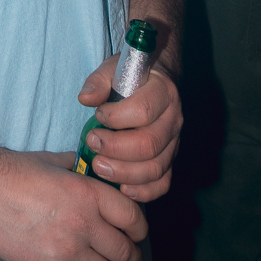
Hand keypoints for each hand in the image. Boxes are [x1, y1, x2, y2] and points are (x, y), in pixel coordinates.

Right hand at [0, 148, 145, 260]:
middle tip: (129, 260)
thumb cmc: (16, 171)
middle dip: (132, 259)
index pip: (133, 219)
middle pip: (126, 253)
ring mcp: (67, 252)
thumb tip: (88, 169)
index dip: (140, 230)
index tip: (137, 235)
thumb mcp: (55, 161)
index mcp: (89, 194)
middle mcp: (84, 224)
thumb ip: (78, 169)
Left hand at [76, 55, 182, 202]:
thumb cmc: (131, 76)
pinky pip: (163, 183)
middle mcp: (174, 119)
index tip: (98, 114)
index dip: (116, 117)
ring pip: (156, 168)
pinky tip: (122, 188)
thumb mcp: (112, 69)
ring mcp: (175, 142)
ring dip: (124, 173)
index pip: (143, 111)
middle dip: (115, 149)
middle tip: (92, 143)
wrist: (156, 80)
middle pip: (148, 145)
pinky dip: (144, 191)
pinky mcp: (170, 159)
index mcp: (163, 92)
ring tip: (99, 167)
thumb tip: (85, 99)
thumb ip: (98, 81)